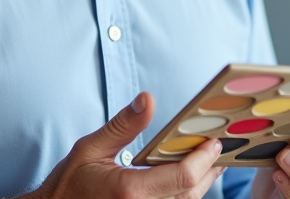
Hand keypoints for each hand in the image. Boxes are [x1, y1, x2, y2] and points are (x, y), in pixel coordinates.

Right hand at [28, 91, 225, 198]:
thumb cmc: (69, 184)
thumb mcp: (90, 148)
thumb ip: (123, 126)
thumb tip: (147, 99)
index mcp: (130, 191)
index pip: (182, 177)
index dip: (204, 159)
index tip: (214, 141)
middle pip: (191, 193)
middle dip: (210, 169)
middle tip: (219, 147)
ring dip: (201, 183)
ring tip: (211, 160)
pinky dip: (185, 194)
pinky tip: (189, 179)